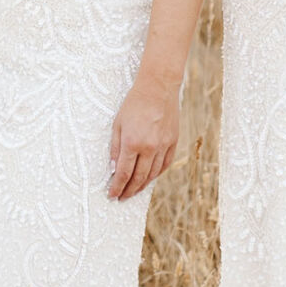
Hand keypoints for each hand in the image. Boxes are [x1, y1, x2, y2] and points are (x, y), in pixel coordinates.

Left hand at [108, 68, 180, 201]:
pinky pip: (165, 164)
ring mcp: (163, 146)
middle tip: (122, 198)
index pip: (123, 173)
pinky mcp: (173, 142)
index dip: (117, 187)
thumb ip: (115, 147)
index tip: (112, 195)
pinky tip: (149, 178)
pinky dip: (156, 174)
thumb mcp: (117, 123)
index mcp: (132, 143)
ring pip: (153, 174)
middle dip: (129, 191)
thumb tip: (114, 168)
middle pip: (138, 178)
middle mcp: (149, 148)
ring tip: (134, 191)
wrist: (158, 88)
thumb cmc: (134, 103)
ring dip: (142, 186)